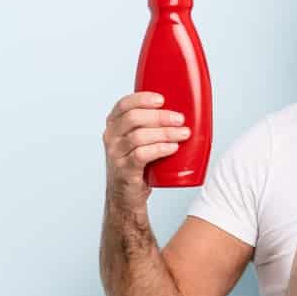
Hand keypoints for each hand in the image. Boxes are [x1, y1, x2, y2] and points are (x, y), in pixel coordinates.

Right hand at [102, 92, 190, 209]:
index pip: (124, 105)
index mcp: (114, 125)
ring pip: (138, 137)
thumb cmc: (138, 164)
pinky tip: (172, 148)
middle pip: (133, 118)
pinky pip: (140, 155)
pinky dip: (159, 149)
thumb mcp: (140, 140)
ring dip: (164, 133)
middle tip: (180, 119)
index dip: (142, 99)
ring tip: (183, 134)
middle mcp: (111, 137)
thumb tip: (185, 111)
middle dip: (160, 116)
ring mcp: (115, 155)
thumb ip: (152, 125)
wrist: (127, 196)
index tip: (162, 99)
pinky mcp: (124, 170)